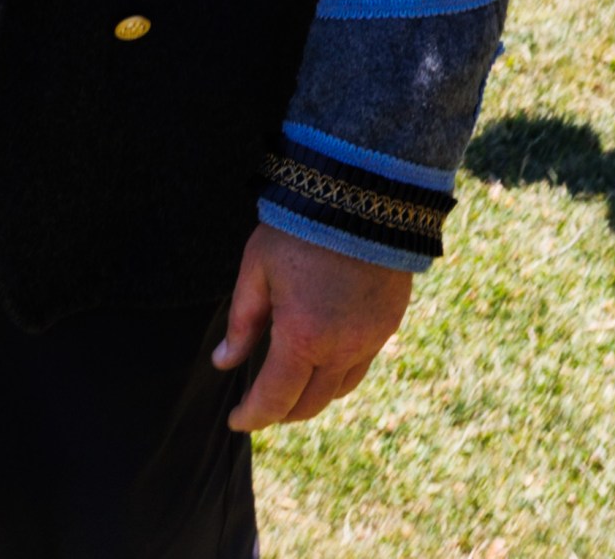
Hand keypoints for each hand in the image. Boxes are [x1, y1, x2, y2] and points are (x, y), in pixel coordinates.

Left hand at [214, 223, 412, 430]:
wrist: (364, 194)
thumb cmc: (301, 228)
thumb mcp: (257, 269)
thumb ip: (242, 322)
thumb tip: (225, 361)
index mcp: (303, 338)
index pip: (274, 400)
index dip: (251, 417)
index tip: (237, 420)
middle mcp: (341, 349)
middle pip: (309, 405)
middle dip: (281, 412)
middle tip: (261, 405)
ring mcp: (371, 339)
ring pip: (339, 390)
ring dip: (312, 396)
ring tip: (292, 385)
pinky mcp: (390, 324)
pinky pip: (362, 365)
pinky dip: (338, 373)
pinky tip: (324, 357)